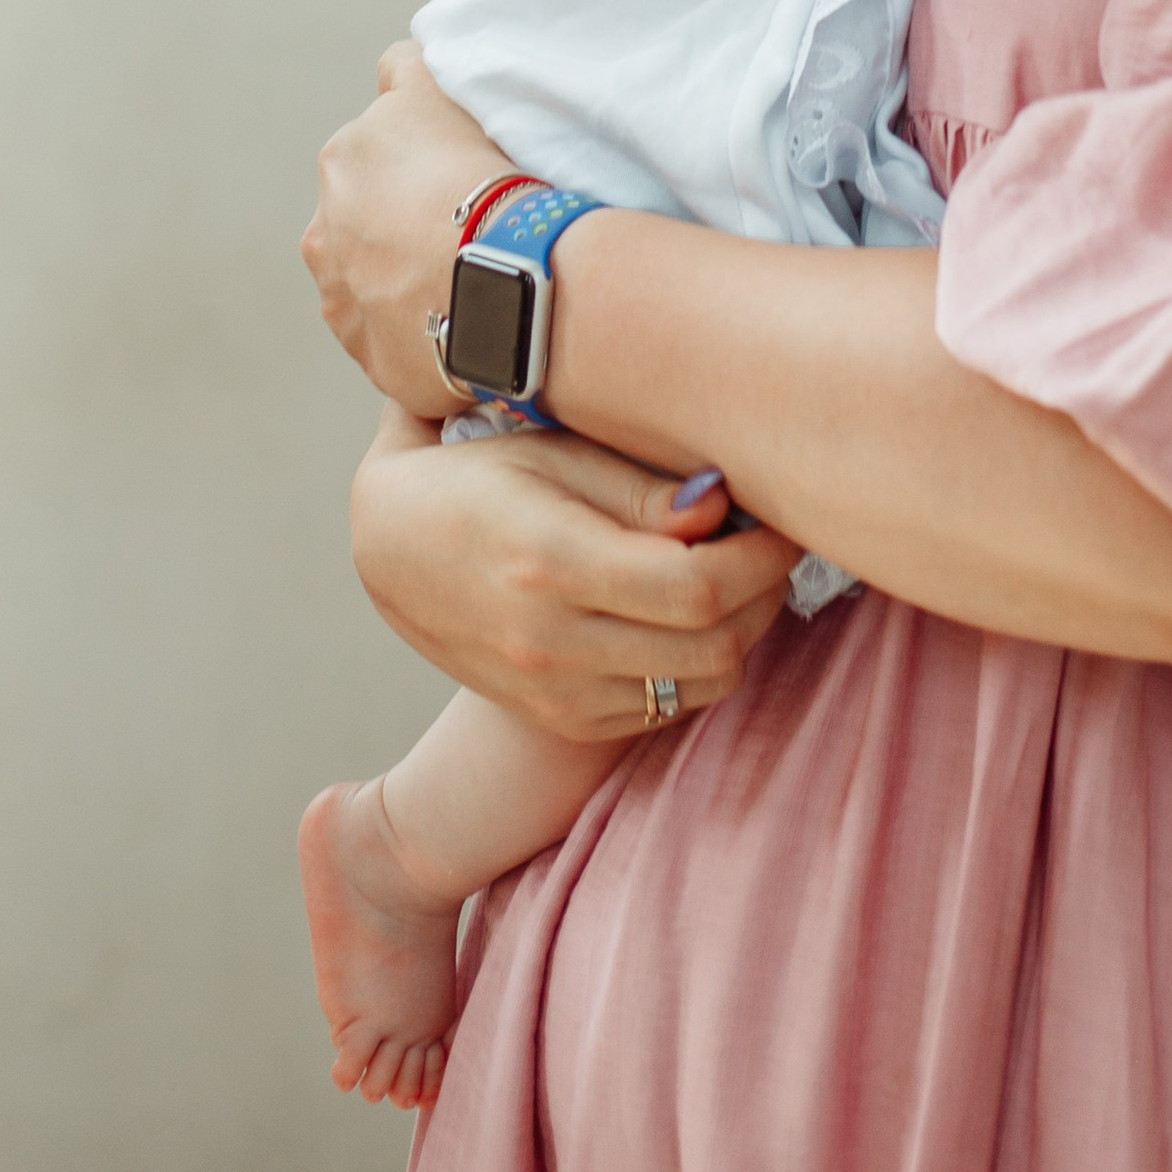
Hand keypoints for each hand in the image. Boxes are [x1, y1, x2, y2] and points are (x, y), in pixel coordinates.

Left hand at [304, 40, 510, 409]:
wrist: (500, 276)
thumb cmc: (477, 173)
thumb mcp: (434, 88)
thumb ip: (403, 70)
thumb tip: (393, 68)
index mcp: (341, 163)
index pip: (378, 149)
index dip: (424, 158)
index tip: (459, 172)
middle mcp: (325, 234)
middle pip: (370, 219)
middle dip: (405, 221)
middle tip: (468, 225)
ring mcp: (346, 303)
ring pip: (378, 282)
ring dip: (408, 278)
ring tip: (470, 277)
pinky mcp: (376, 360)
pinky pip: (402, 339)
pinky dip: (425, 328)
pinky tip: (467, 317)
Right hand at [350, 407, 798, 741]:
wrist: (388, 551)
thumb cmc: (478, 477)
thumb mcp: (549, 453)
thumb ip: (637, 488)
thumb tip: (720, 508)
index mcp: (553, 564)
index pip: (700, 587)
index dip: (763, 555)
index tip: (783, 515)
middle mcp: (554, 643)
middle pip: (715, 645)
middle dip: (767, 592)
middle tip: (772, 539)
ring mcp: (557, 693)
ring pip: (701, 684)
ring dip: (742, 632)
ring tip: (736, 572)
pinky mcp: (563, 719)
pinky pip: (665, 708)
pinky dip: (699, 664)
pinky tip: (690, 613)